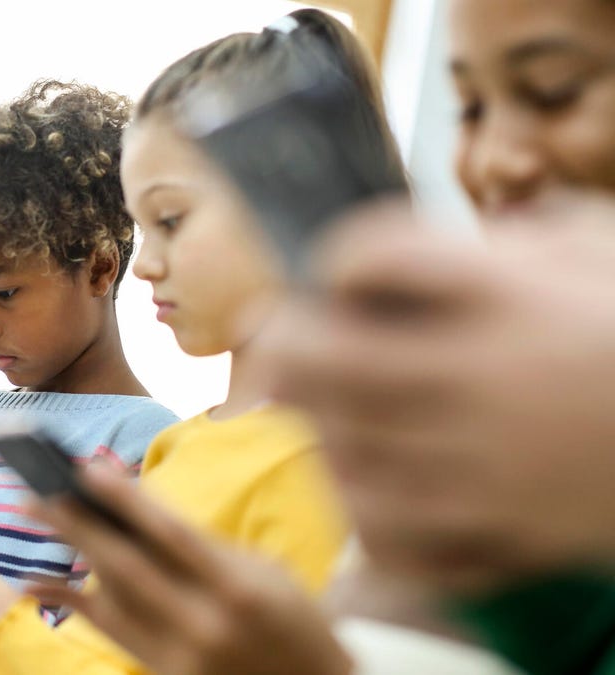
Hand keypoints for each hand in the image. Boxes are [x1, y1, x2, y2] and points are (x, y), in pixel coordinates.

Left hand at [27, 462, 351, 674]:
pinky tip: (34, 583)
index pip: (171, 535)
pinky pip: (108, 632)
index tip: (86, 468)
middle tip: (35, 491)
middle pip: (126, 566)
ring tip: (34, 512)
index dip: (126, 500)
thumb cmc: (291, 619)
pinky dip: (71, 604)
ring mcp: (181, 657)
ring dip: (67, 553)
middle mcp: (204, 625)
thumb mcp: (263, 572)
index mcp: (237, 589)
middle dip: (77, 524)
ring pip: (109, 598)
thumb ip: (204, 546)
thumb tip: (139, 510)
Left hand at [261, 199, 614, 590]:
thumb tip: (439, 247)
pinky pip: (391, 533)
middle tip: (277, 334)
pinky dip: (364, 507)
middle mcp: (489, 380)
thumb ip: (518, 240)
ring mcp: (491, 465)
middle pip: (326, 359)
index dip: (340, 256)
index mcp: (514, 298)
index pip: (372, 256)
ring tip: (327, 407)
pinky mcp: (506, 533)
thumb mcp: (603, 255)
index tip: (346, 270)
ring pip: (343, 451)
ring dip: (317, 423)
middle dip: (283, 340)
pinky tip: (374, 480)